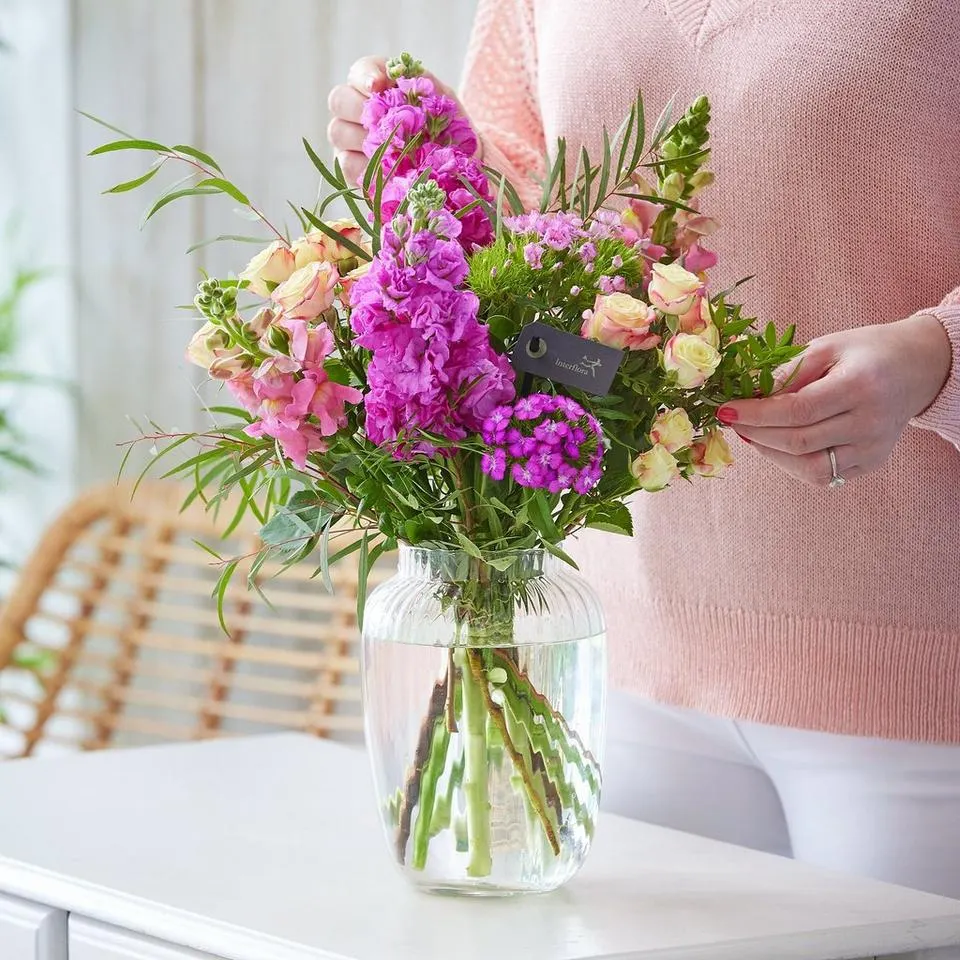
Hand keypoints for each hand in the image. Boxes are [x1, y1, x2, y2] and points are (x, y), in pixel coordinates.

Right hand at [327, 56, 468, 185]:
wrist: (459, 165)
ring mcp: (351, 141)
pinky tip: (386, 169)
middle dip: (358, 107)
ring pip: (337, 132)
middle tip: (384, 121)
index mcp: (378, 85)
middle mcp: (357, 110)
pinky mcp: (353, 171)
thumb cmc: (449, 128)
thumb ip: (420, 82)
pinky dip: (365, 166)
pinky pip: (346, 165)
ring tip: (391, 147)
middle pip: (338, 100)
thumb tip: (394, 76)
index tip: (377, 87)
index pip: (359, 71)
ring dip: (362, 138)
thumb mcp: (442, 99)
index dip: (364, 76)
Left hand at [716, 314, 951, 485]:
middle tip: (734, 421)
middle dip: (757, 434)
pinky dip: (793, 463)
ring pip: (809, 468)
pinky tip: (780, 444)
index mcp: (860, 385)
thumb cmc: (864, 353)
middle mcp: (871, 423)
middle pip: (799, 442)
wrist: (917, 368)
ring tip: (755, 433)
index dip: (756, 414)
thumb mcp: (826, 347)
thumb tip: (746, 395)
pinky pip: (823, 475)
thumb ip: (786, 371)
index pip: (797, 410)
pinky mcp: (872, 464)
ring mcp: (874, 449)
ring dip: (771, 454)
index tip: (726, 410)